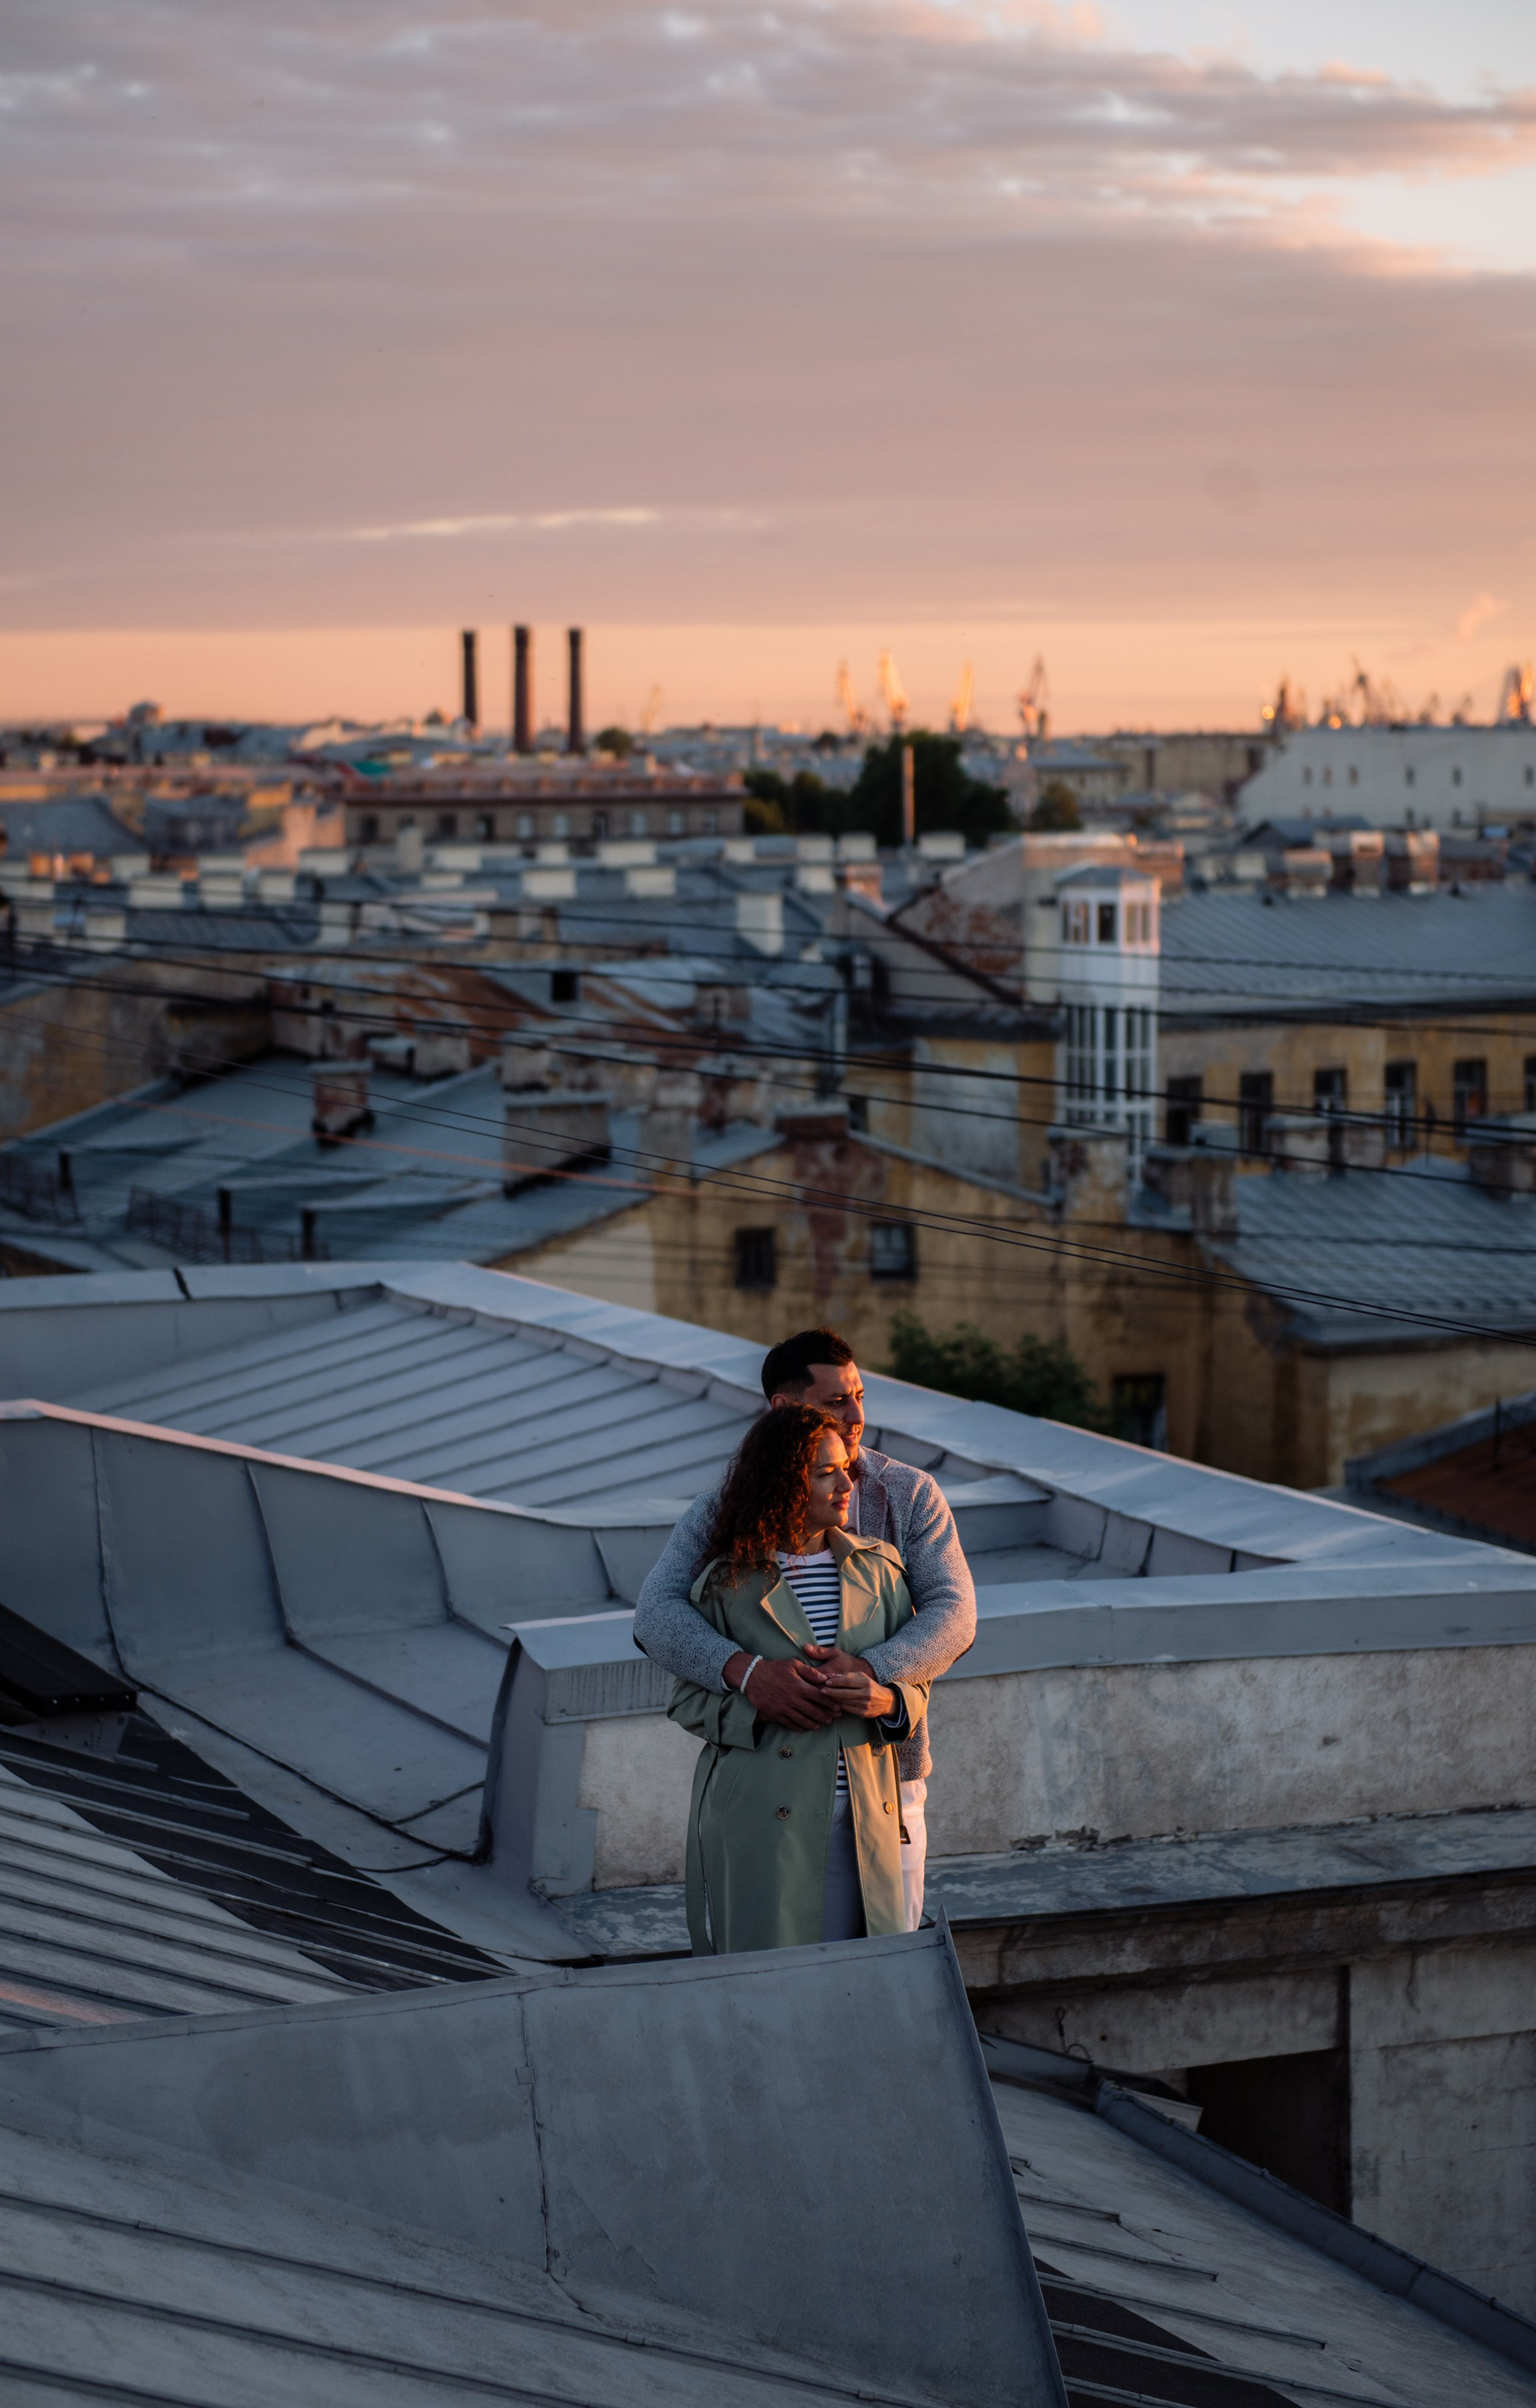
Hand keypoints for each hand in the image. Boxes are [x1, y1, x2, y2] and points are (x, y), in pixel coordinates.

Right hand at [725, 1651, 839, 1730]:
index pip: (820, 1697)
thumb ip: (810, 1671)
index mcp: (799, 1686)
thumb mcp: (793, 1664)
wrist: (752, 1676)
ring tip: (820, 1725)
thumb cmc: (774, 1668)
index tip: (838, 1707)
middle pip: (813, 1711)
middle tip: (833, 1719)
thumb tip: (824, 1678)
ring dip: (813, 1724)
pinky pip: (789, 1723)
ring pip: (803, 1720)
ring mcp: (784, 1708)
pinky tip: (804, 1727)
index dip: (830, 1703)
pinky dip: (798, 1727)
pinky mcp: (775, 1714)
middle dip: (825, 1716)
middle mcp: (793, 1699)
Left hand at [801, 1644, 896, 1720]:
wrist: (885, 1701)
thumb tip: (830, 1676)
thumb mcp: (861, 1677)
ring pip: (845, 1702)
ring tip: (825, 1696)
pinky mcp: (863, 1713)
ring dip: (833, 1699)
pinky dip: (839, 1706)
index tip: (826, 1681)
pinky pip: (848, 1709)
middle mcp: (866, 1693)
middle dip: (832, 1692)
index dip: (835, 1682)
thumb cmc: (869, 1685)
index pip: (847, 1681)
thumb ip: (847, 1676)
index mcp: (866, 1682)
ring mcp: (865, 1704)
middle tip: (821, 1690)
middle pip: (845, 1693)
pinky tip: (832, 1703)